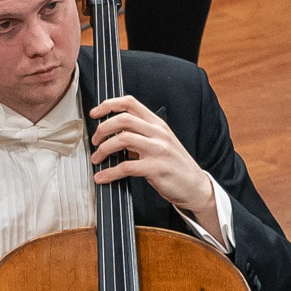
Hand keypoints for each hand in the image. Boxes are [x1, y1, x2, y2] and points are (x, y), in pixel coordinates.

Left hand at [88, 96, 224, 234]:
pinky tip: (102, 177)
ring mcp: (159, 150)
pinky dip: (109, 172)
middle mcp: (158, 133)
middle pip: (123, 119)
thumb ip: (141, 135)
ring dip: (103, 149)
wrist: (195, 186)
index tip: (95, 113)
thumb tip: (112, 134)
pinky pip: (126, 166)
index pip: (130, 103)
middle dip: (102, 129)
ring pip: (123, 139)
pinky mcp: (156, 168)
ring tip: (97, 159)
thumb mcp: (161, 142)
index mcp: (158, 124)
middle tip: (95, 142)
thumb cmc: (175, 165)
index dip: (109, 105)